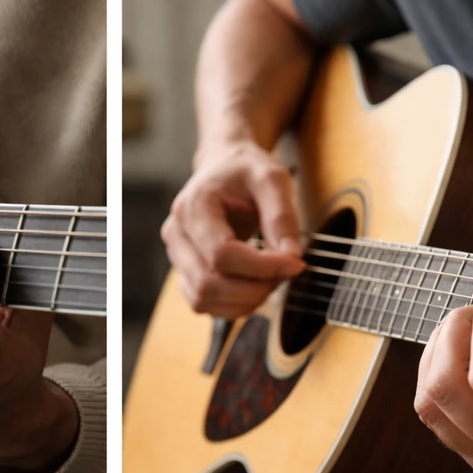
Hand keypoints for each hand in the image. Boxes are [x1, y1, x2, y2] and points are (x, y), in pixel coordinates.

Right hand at [161, 140, 303, 318]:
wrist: (224, 167)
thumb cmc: (246, 171)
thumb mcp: (273, 179)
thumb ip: (283, 217)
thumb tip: (291, 258)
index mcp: (193, 206)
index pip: (221, 254)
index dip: (261, 267)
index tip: (296, 263)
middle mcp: (176, 233)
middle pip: (208, 283)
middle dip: (254, 288)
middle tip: (286, 273)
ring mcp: (176, 255)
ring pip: (203, 299)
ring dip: (244, 301)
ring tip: (272, 279)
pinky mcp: (183, 271)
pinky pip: (203, 303)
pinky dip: (234, 304)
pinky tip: (255, 286)